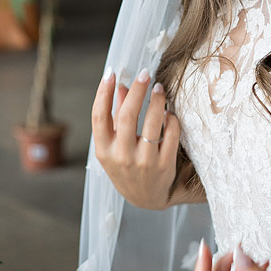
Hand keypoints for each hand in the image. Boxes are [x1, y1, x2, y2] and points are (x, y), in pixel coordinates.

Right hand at [91, 68, 181, 209]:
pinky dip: (171, 119)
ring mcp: (143, 162)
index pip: (99, 116)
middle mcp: (121, 156)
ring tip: (159, 88)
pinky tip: (169, 112)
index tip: (111, 73)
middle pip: (127, 115)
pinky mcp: (164, 165)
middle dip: (137, 90)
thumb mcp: (114, 146)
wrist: (146, 198)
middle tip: (144, 74)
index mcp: (103, 150)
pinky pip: (171, 134)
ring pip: (153, 123)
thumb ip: (116, 116)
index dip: (103, 92)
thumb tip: (120, 86)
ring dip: (157, 101)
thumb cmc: (126, 166)